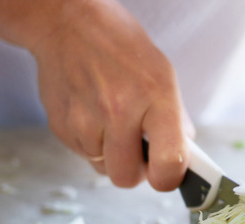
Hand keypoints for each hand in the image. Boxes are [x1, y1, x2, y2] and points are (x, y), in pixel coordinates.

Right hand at [0, 0, 191, 190]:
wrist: (68, 23)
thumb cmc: (121, 48)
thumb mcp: (163, 74)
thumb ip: (175, 119)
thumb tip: (184, 158)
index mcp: (156, 97)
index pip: (168, 163)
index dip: (168, 178)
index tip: (166, 173)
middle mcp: (119, 110)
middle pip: (127, 178)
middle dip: (133, 171)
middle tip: (136, 151)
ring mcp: (85, 119)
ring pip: (102, 169)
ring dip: (109, 154)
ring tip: (110, 122)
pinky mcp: (60, 125)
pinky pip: (81, 154)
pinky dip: (89, 142)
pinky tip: (90, 114)